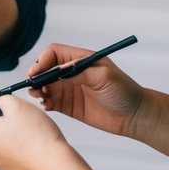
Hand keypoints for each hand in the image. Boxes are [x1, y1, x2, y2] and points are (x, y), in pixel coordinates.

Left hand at [0, 96, 92, 169]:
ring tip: (24, 126)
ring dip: (5, 130)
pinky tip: (27, 138)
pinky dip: (13, 142)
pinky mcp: (7, 167)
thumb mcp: (16, 104)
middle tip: (13, 111)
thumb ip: (1, 98)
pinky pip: (5, 149)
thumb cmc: (36, 138)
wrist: (53, 163)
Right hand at [27, 43, 143, 137]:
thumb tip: (60, 71)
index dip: (42, 60)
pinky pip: (50, 101)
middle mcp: (72, 73)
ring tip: (40, 97)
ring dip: (38, 90)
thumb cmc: (124, 91)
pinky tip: (47, 106)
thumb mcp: (105, 76)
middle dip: (36, 76)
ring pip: (45, 86)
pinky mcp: (68, 105)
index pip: (54, 53)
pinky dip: (44, 102)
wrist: (134, 116)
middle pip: (45, 69)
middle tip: (34, 87)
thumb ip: (81, 71)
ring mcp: (69, 89)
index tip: (37, 72)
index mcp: (81, 60)